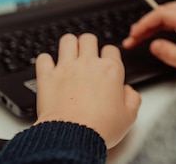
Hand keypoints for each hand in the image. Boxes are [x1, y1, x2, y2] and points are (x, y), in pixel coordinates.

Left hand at [34, 33, 141, 148]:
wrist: (73, 138)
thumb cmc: (100, 128)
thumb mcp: (129, 116)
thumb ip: (133, 98)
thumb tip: (129, 91)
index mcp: (110, 70)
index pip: (111, 49)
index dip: (109, 55)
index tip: (106, 63)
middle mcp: (88, 64)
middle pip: (88, 38)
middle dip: (88, 44)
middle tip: (87, 55)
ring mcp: (66, 68)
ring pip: (67, 40)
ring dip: (68, 45)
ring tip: (69, 55)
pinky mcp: (47, 76)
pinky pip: (43, 58)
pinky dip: (45, 61)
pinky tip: (49, 68)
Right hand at [122, 0, 175, 71]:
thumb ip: (173, 55)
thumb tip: (155, 46)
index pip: (161, 15)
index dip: (144, 24)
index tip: (133, 35)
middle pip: (165, 10)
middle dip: (147, 24)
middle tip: (134, 37)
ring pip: (173, 10)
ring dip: (157, 21)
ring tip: (145, 34)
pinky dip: (169, 20)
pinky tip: (164, 31)